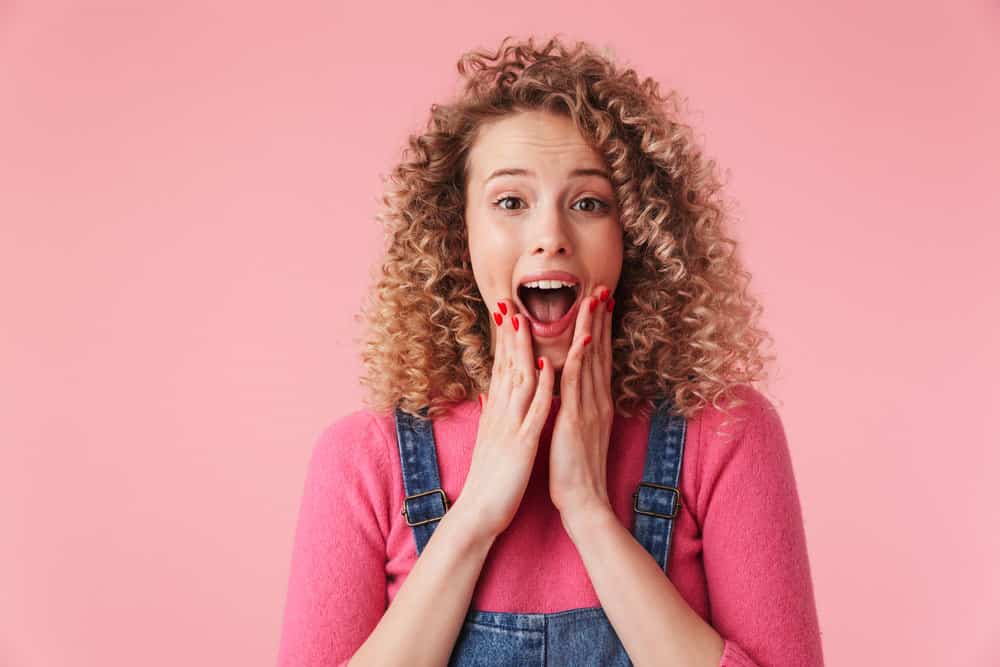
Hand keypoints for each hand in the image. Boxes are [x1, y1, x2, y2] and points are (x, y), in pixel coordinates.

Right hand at [456, 299, 554, 543]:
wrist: (478, 513)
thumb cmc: (487, 480)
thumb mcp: (488, 441)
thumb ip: (490, 414)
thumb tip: (487, 393)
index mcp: (495, 413)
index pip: (500, 368)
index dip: (504, 340)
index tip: (508, 313)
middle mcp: (500, 414)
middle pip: (506, 366)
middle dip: (510, 334)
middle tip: (512, 302)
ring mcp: (510, 427)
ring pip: (518, 380)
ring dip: (524, 349)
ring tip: (528, 320)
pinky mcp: (521, 444)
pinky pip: (533, 411)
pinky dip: (540, 387)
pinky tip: (547, 367)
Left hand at [549, 286, 615, 519]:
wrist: (584, 503)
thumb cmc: (574, 472)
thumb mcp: (574, 434)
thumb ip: (572, 411)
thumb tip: (566, 395)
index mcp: (595, 405)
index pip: (596, 360)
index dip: (598, 331)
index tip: (597, 306)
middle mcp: (597, 402)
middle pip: (599, 352)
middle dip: (599, 320)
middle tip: (601, 289)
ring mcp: (589, 409)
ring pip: (590, 360)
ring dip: (592, 328)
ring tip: (594, 300)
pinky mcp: (577, 420)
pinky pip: (578, 384)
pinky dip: (580, 358)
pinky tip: (582, 338)